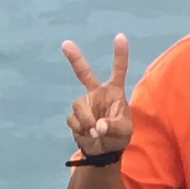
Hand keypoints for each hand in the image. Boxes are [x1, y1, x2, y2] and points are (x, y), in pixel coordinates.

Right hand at [58, 34, 134, 158]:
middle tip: (65, 43)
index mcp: (114, 92)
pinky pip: (73, 119)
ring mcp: (85, 104)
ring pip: (78, 105)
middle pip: (83, 73)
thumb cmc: (119, 137)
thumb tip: (98, 127)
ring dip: (86, 120)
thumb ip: (113, 127)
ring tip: (95, 133)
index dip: (120, 54)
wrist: (104, 152)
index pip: (118, 69)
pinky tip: (88, 135)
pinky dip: (81, 129)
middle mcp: (97, 93)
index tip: (120, 36)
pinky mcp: (74, 116)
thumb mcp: (124, 132)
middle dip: (75, 58)